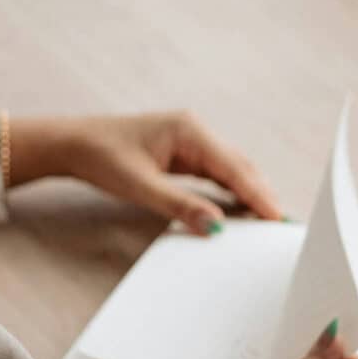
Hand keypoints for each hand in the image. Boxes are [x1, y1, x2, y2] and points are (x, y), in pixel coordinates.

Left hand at [9, 111, 282, 234]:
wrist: (74, 144)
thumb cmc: (102, 157)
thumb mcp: (140, 186)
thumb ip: (180, 206)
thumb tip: (216, 226)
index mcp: (189, 131)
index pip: (234, 167)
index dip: (260, 195)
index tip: (280, 219)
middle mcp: (195, 132)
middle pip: (240, 167)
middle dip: (262, 196)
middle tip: (284, 227)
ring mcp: (191, 142)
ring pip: (230, 171)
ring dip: (249, 195)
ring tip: (270, 224)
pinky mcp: (183, 154)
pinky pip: (216, 174)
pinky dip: (231, 193)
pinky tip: (241, 212)